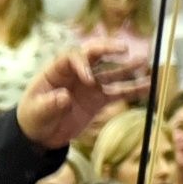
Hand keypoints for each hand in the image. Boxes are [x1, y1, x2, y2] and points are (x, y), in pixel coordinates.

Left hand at [15, 39, 148, 149]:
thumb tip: (64, 97)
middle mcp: (76, 73)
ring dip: (127, 68)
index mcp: (57, 70)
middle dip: (109, 50)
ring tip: (144, 63)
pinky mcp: (99, 99)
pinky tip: (148, 86)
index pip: (72, 58)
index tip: (89, 80)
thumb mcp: (37, 112)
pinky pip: (118, 92)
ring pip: (110, 73)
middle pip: (94, 55)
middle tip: (124, 49)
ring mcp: (90, 85)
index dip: (82, 65)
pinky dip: (132, 90)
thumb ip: (49, 105)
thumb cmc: (34, 117)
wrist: (41, 134)